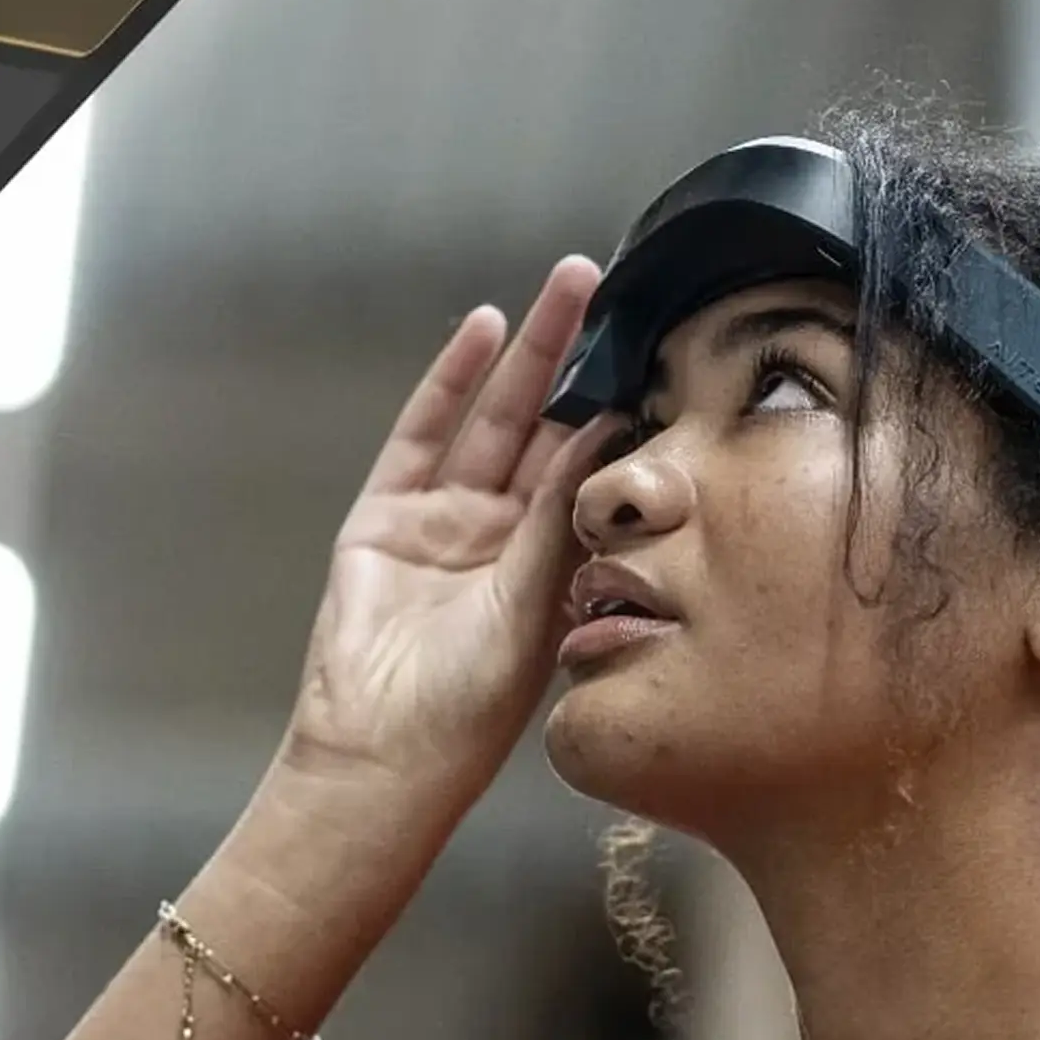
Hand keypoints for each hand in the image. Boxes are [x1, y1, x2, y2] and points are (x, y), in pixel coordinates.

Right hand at [278, 256, 622, 815]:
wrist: (382, 752)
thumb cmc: (468, 709)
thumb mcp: (536, 608)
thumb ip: (560, 522)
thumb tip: (606, 435)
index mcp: (554, 569)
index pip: (593, 473)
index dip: (619, 411)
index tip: (657, 349)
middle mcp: (503, 538)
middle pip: (546, 429)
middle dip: (577, 359)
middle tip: (611, 286)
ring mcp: (444, 523)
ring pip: (494, 419)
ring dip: (526, 354)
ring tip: (566, 288)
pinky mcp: (386, 517)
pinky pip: (423, 436)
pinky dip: (450, 382)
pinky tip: (484, 329)